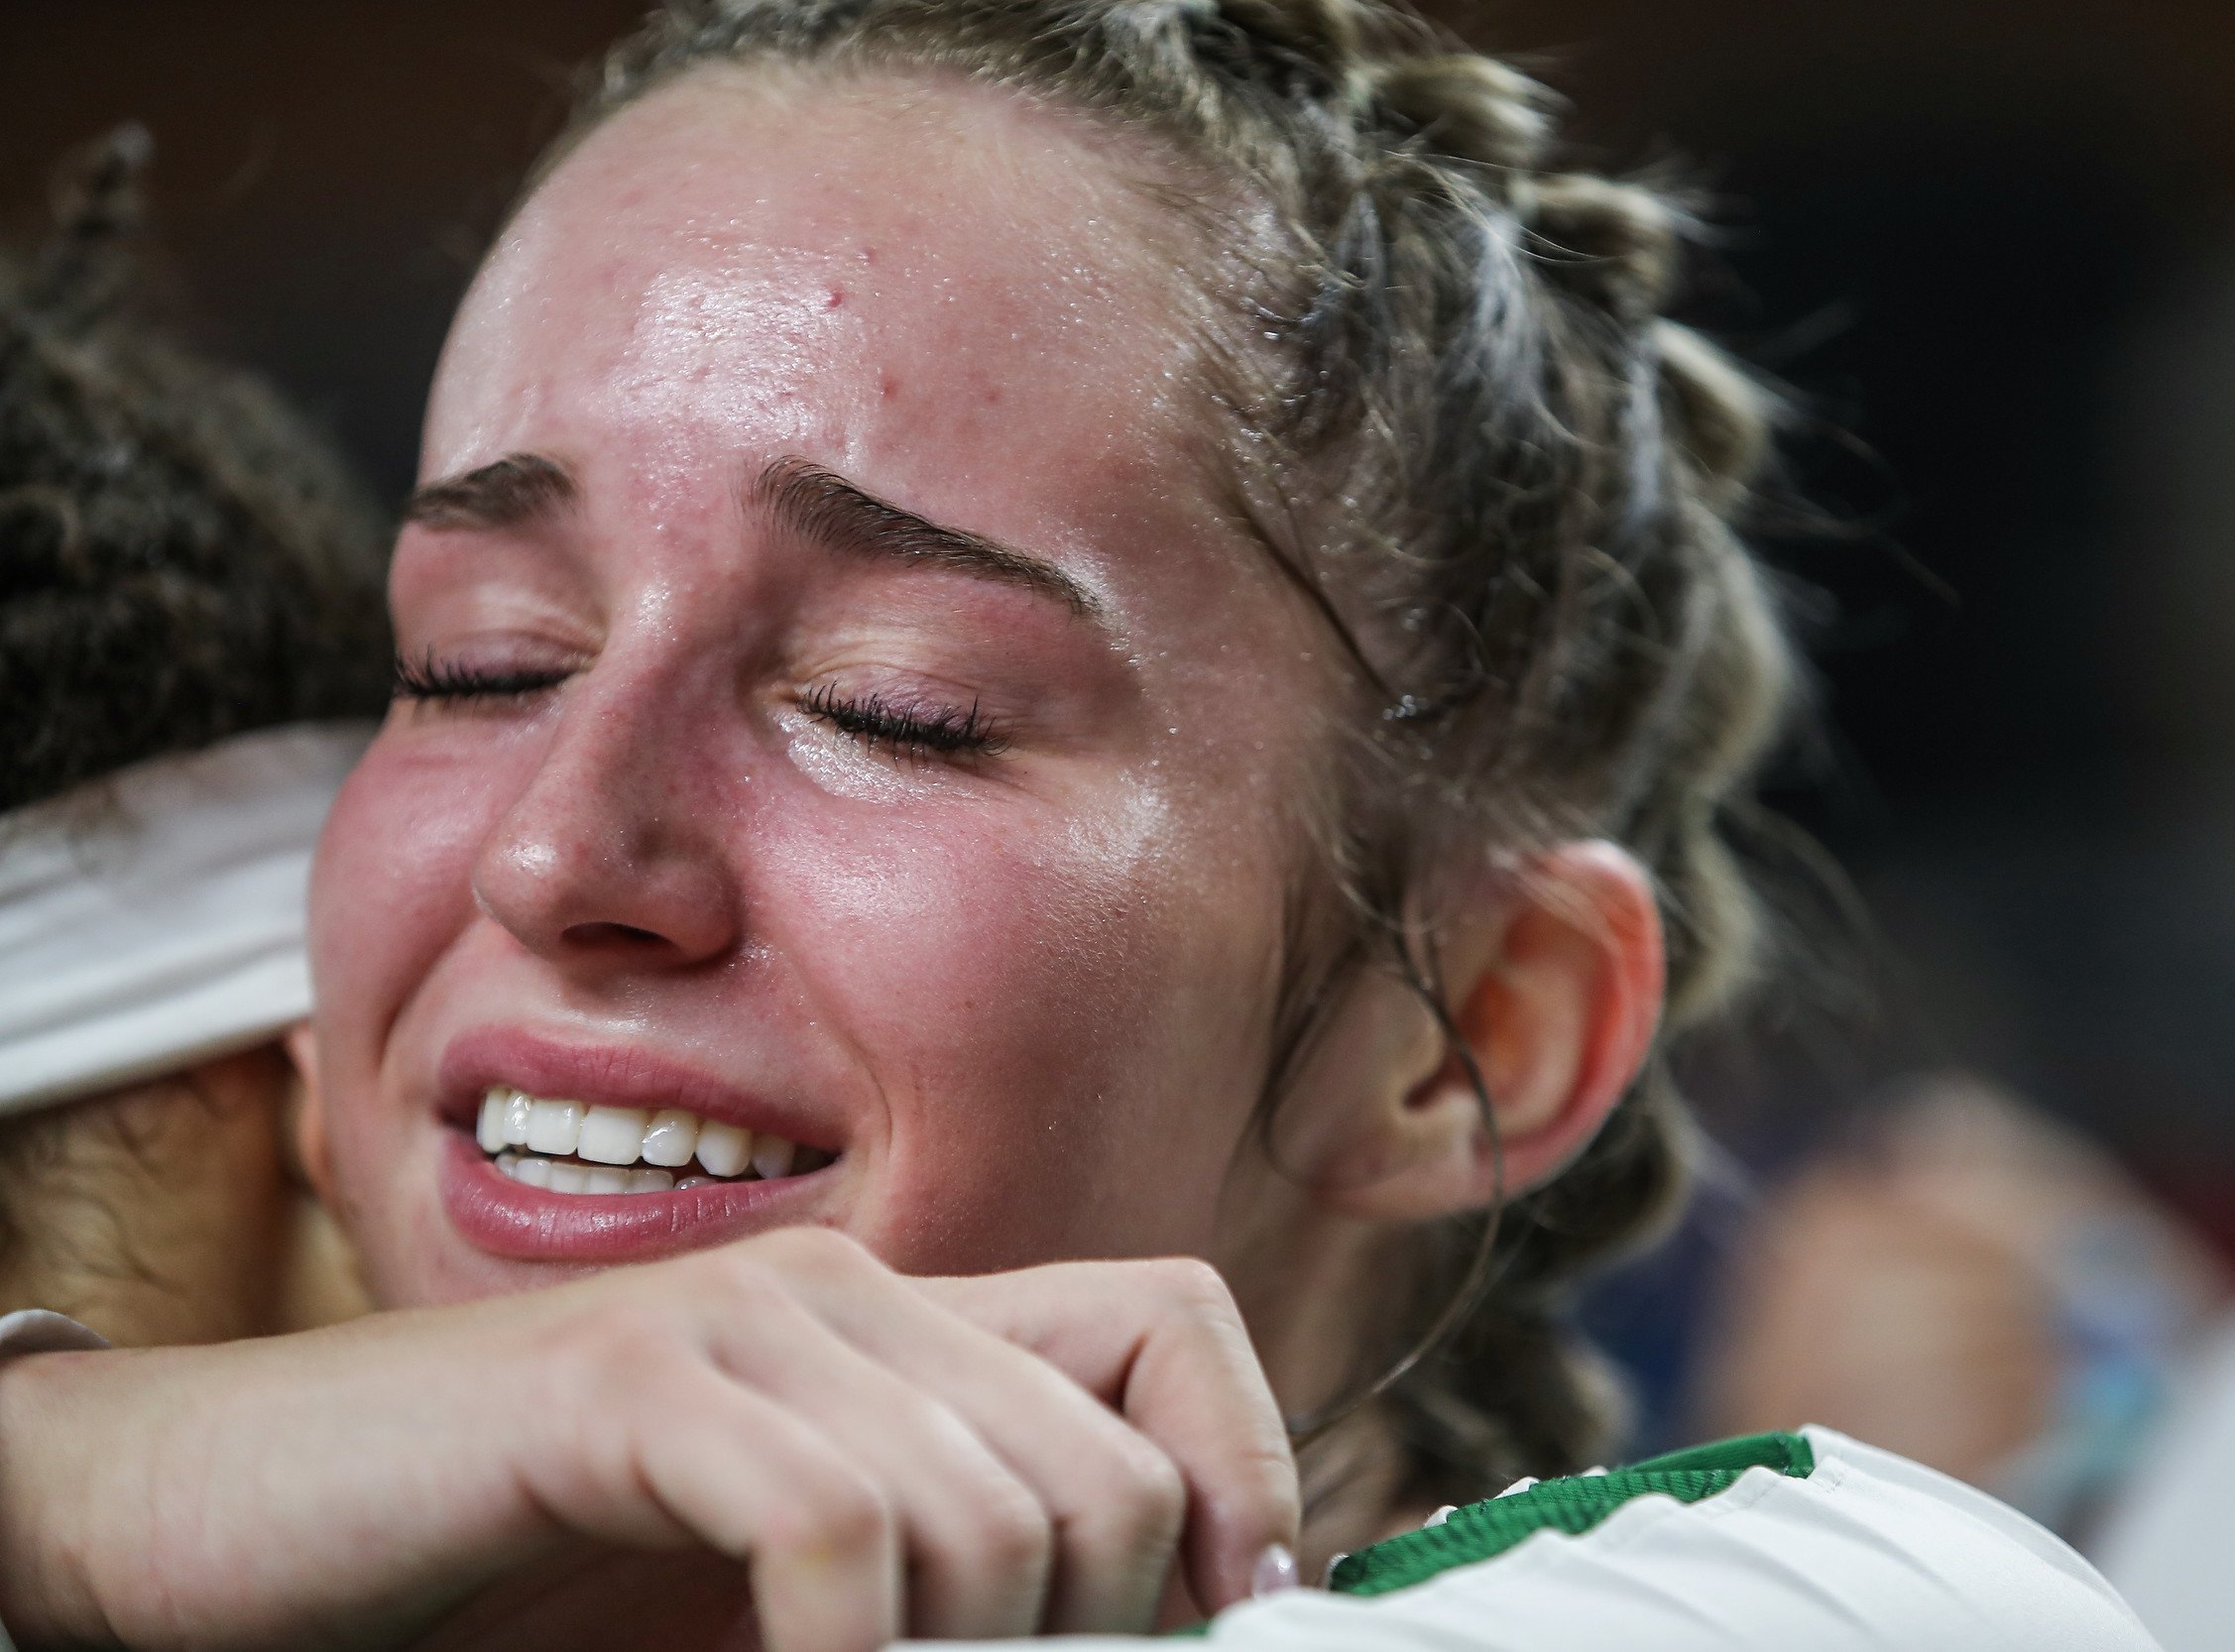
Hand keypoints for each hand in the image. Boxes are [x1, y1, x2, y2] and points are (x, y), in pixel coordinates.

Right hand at [0, 1229, 1297, 1650]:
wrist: (246, 1526)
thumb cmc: (524, 1578)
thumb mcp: (787, 1593)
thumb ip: (936, 1586)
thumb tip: (1134, 1641)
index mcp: (902, 1328)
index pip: (1174, 1318)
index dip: (1244, 1475)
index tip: (1228, 1627)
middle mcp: (847, 1294)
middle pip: (1108, 1468)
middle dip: (1086, 1642)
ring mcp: (738, 1324)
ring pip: (996, 1510)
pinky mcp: (625, 1384)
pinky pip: (833, 1527)